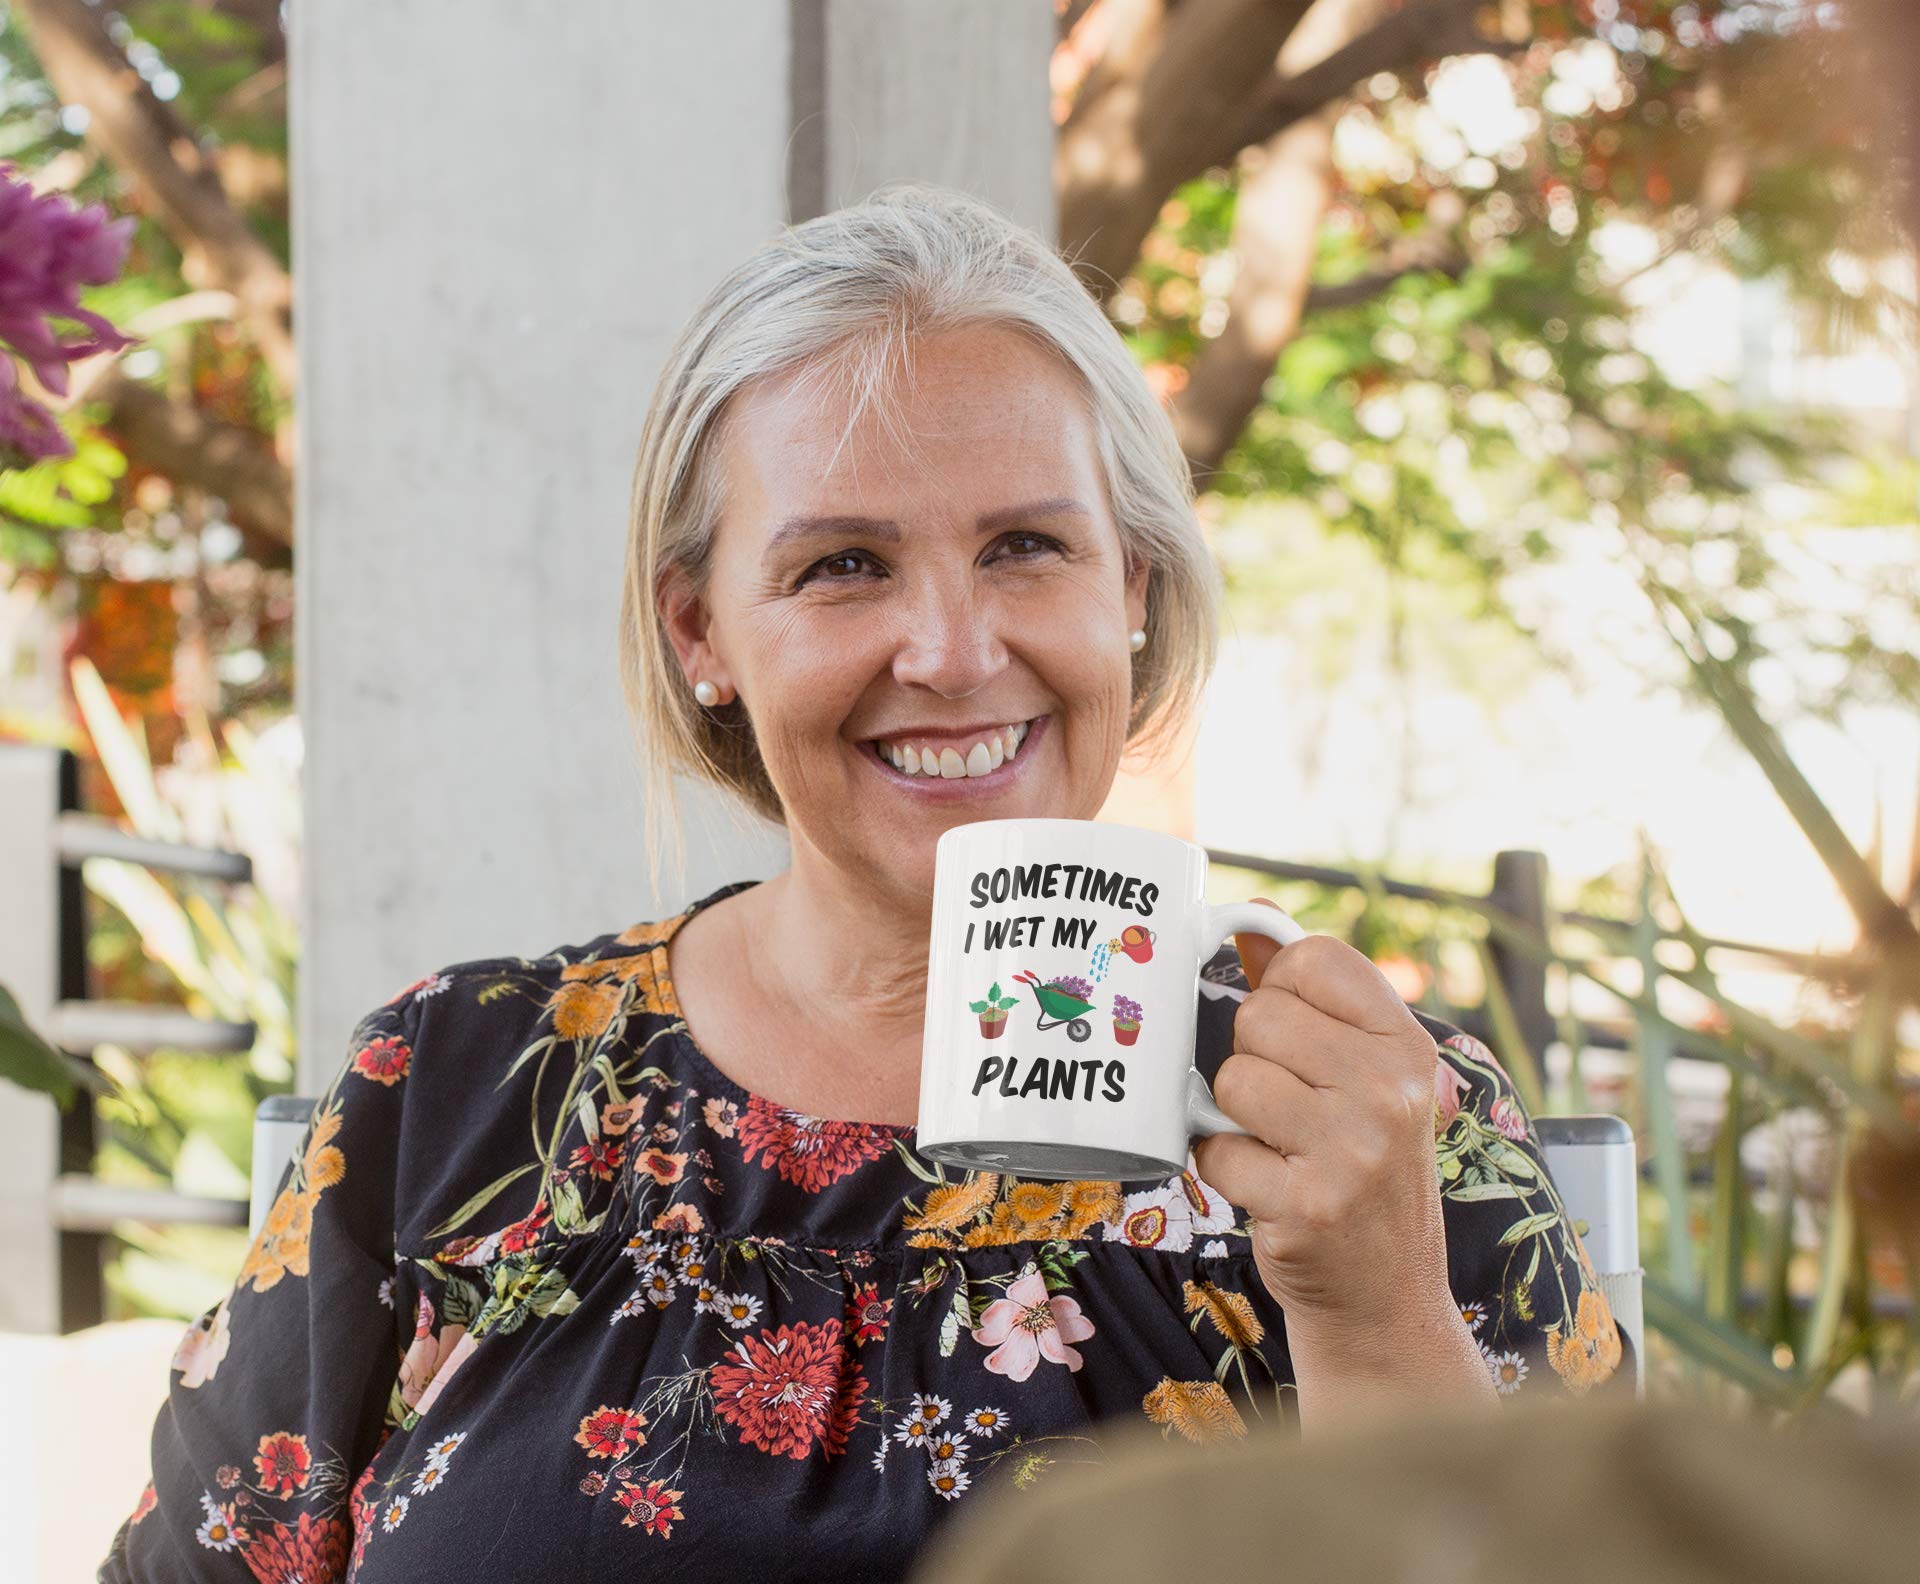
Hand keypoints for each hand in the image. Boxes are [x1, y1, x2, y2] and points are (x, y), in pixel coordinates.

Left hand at [1192, 899, 1452, 1338]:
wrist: (1386, 1297)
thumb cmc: (1363, 1171)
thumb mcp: (1364, 1078)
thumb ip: (1311, 998)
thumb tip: (1253, 918)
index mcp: (1408, 1047)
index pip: (1314, 958)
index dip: (1280, 986)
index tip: (1293, 1030)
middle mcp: (1390, 1091)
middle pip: (1259, 1016)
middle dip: (1253, 1060)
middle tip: (1287, 1107)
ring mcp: (1351, 1151)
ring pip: (1232, 1079)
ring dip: (1235, 1117)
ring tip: (1278, 1147)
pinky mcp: (1306, 1205)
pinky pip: (1215, 1149)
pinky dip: (1224, 1169)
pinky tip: (1267, 1188)